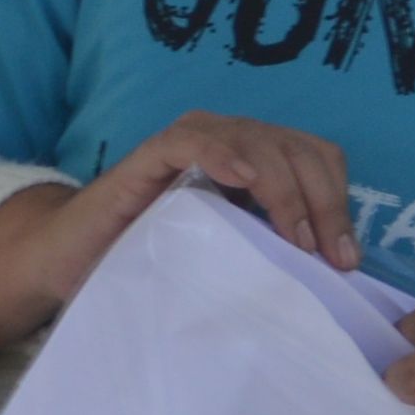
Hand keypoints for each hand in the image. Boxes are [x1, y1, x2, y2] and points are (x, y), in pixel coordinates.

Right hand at [0, 111, 355, 354]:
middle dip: (322, 201)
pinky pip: (191, 140)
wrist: (70, 263)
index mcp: (253, 161)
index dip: (338, 202)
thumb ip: (272, 249)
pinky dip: (220, 155)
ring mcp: (187, 145)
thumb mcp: (229, 255)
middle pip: (296, 148)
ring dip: (284, 187)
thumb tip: (338, 273)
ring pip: (256, 140)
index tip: (344, 259)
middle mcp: (227, 142)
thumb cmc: (153, 263)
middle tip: (326, 258)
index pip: (317, 158)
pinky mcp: (146, 158)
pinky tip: (240, 180)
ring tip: (292, 236)